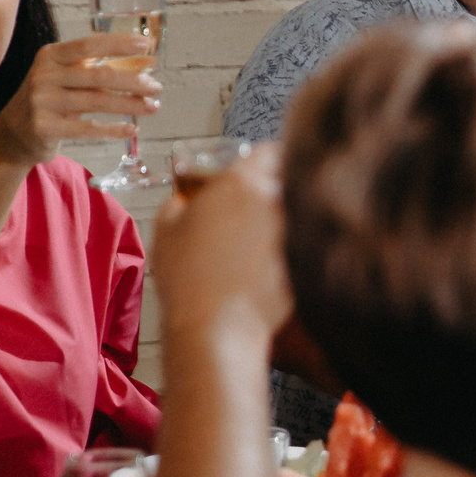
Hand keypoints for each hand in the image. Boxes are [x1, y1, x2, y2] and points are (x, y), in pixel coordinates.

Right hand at [0, 33, 159, 168]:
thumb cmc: (50, 100)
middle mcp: (44, 75)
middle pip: (98, 75)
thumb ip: (94, 70)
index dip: (120, 43)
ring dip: (130, 104)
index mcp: (51, 56)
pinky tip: (132, 128)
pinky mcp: (44, 127)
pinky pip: (87, 128)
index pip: (89, 44)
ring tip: (153, 107)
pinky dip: (113, 129)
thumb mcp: (64, 78)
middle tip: (157, 88)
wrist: (13, 133)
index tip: (147, 45)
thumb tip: (144, 68)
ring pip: (97, 101)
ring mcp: (42, 101)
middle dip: (133, 82)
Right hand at [150, 146, 289, 345]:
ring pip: (298, 210)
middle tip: (256, 206)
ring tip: (260, 239)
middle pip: (288, 179)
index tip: (256, 170)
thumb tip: (185, 198)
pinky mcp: (309, 258)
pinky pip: (303, 242)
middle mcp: (277, 199)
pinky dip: (292, 248)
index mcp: (242, 183)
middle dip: (276, 188)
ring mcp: (297, 229)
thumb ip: (179, 201)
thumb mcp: (166, 229)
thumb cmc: (186, 277)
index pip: (269, 151)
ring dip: (284, 218)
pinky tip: (268, 265)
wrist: (216, 325)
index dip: (263, 159)